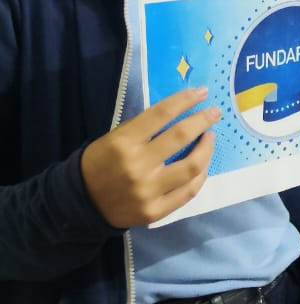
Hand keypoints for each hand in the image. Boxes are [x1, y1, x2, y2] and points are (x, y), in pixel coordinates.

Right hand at [81, 87, 220, 228]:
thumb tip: (178, 112)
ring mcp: (148, 191)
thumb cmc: (98, 164)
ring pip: (192, 166)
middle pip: (181, 136)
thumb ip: (142, 128)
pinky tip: (203, 165)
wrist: (80, 205)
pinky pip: (189, 191)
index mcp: (123, 143)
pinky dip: (200, 176)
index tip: (202, 92)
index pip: (161, 114)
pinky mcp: (156, 211)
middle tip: (214, 113)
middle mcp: (137, 166)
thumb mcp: (111, 139)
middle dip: (203, 120)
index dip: (185, 100)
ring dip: (207, 149)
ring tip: (210, 138)